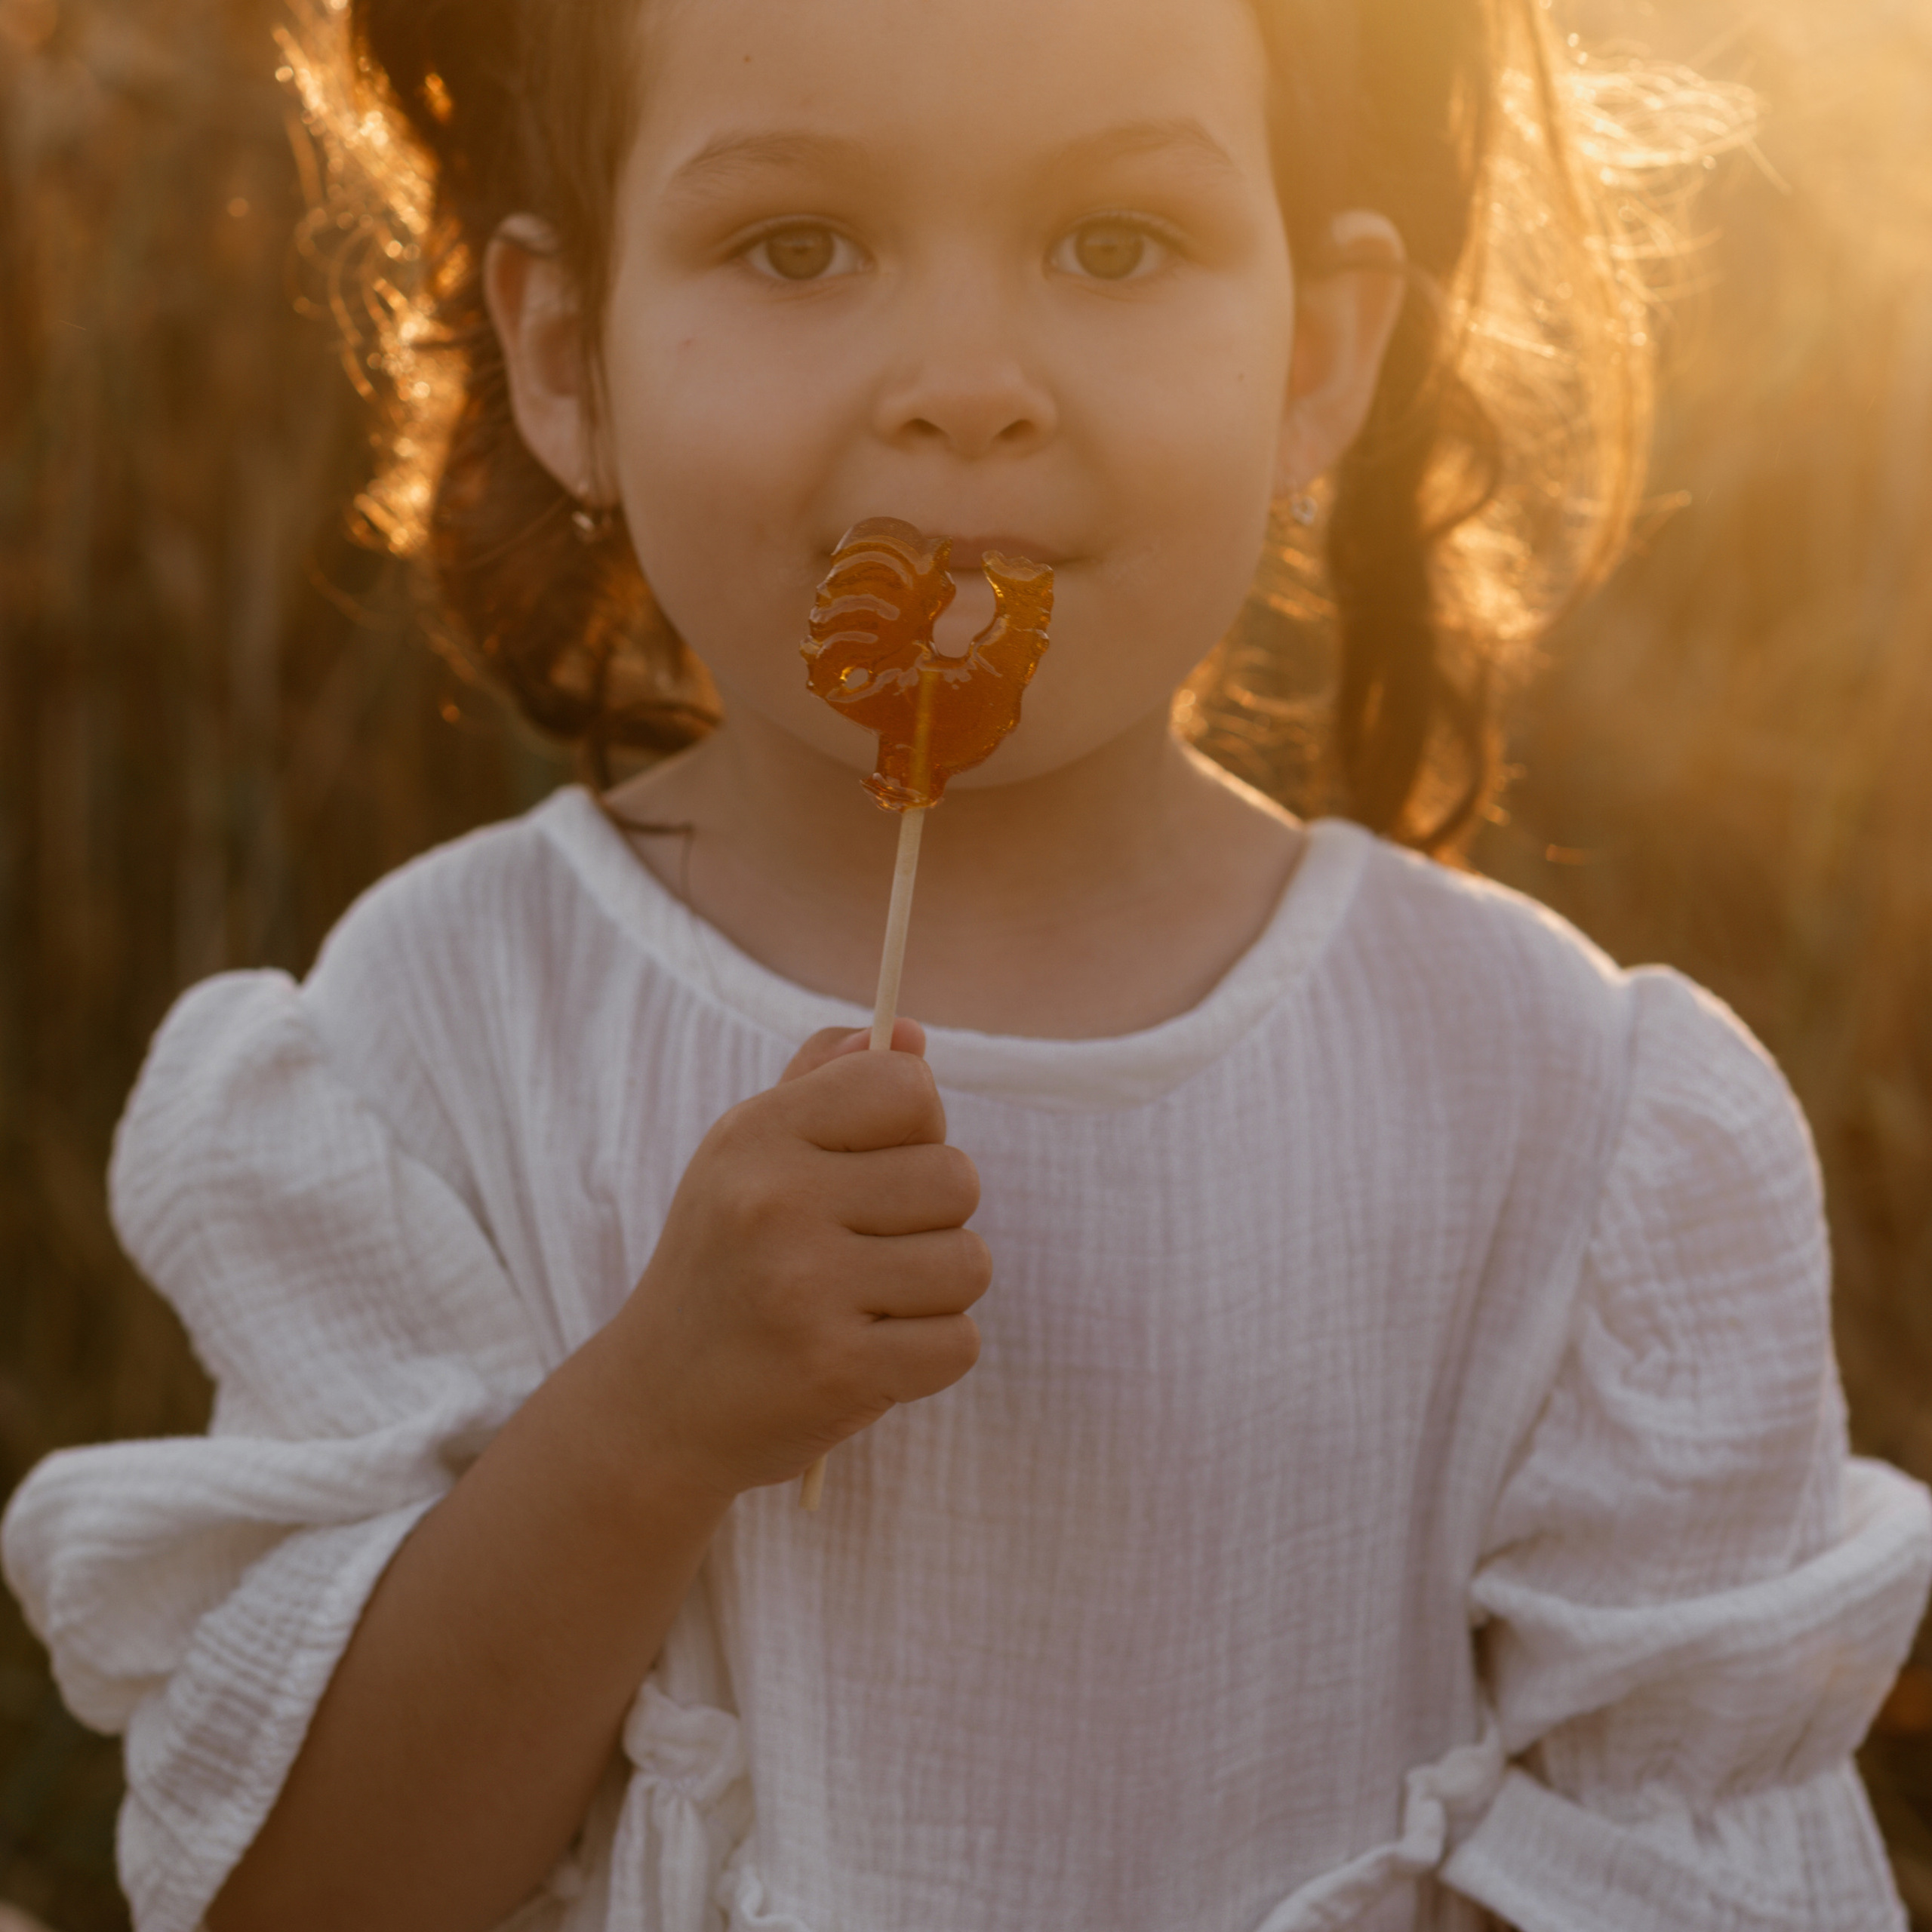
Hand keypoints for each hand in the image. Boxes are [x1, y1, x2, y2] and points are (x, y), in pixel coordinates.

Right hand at [612, 1021, 988, 1498]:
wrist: (657, 1407)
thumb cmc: (724, 1264)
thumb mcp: (747, 1156)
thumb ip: (826, 1083)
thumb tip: (907, 1035)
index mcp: (758, 1134)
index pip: (906, 1085)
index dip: (915, 1128)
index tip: (874, 1166)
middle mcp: (776, 1202)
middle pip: (956, 1177)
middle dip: (932, 1218)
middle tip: (868, 1248)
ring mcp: (805, 1290)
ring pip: (970, 1263)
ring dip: (935, 1290)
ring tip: (868, 1303)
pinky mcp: (837, 1371)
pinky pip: (960, 1342)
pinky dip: (930, 1355)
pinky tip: (871, 1355)